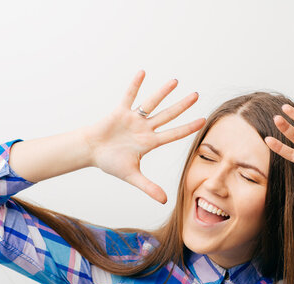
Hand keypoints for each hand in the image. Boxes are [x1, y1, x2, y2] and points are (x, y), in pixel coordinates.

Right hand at [86, 70, 205, 203]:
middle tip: (197, 95)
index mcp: (149, 142)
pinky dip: (135, 85)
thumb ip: (149, 187)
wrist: (90, 152)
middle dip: (182, 106)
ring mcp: (133, 119)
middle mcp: (144, 128)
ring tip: (176, 81)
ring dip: (162, 92)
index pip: (174, 134)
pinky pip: (129, 96)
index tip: (203, 120)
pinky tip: (143, 72)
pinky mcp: (119, 112)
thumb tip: (165, 201)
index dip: (188, 128)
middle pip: (167, 115)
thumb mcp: (132, 177)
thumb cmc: (110, 162)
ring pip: (151, 103)